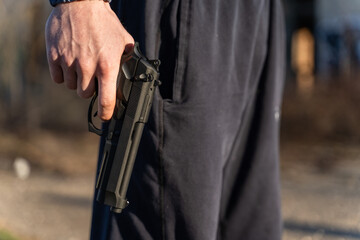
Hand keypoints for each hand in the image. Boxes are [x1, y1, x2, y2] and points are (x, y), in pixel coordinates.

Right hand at [45, 1, 133, 119]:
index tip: (105, 117)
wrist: (80, 3)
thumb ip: (127, 59)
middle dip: (90, 89)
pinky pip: (57, 78)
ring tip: (81, 65)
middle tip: (92, 77)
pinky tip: (68, 63)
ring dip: (76, 81)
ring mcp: (69, 62)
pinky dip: (62, 74)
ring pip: (71, 86)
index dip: (106, 113)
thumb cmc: (104, 22)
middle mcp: (88, 67)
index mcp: (107, 66)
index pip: (106, 99)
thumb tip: (132, 71)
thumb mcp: (124, 41)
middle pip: (85, 94)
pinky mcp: (54, 56)